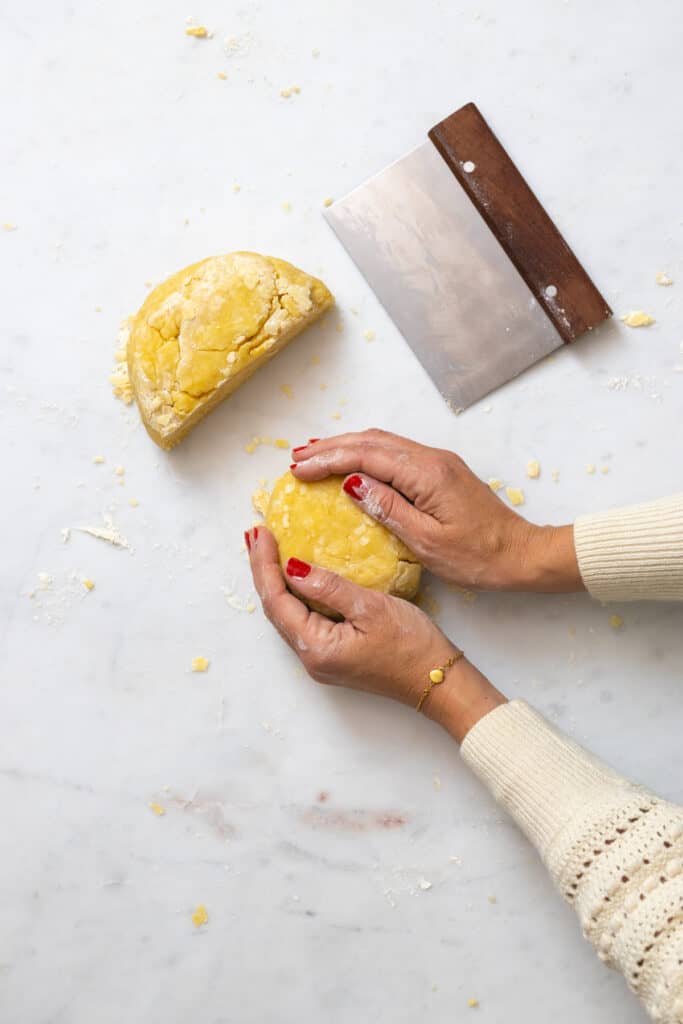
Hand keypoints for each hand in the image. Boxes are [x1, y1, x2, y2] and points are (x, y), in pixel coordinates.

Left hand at [245, 525, 504, 741]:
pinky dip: (295, 593)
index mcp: (316, 648)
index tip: (260, 532)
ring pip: (287, 614)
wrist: (438, 680)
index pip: (277, 600)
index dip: (264, 565)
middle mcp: (311, 658)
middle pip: (275, 608)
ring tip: (268, 550)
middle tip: (256, 534)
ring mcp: (321, 659)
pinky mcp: (333, 655)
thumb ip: (329, 587)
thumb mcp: (371, 608)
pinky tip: (296, 576)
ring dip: (276, 581)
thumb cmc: (412, 645)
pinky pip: (303, 619)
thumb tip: (291, 567)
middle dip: (263, 570)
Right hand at [290, 430, 582, 592]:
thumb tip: (351, 482)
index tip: (298, 468)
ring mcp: (437, 462)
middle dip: (331, 447)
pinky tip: (351, 466)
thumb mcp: (427, 542)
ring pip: (382, 444)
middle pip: (372, 441)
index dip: (328, 459)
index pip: (366, 457)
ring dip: (346, 447)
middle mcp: (431, 459)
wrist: (521, 555)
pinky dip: (366, 455)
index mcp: (427, 474)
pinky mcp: (440, 472)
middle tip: (296, 458)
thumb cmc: (478, 557)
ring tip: (313, 456)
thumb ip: (388, 509)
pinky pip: (394, 454)